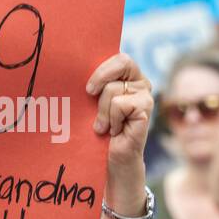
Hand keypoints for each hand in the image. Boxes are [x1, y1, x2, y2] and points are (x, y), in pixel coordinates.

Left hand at [86, 53, 151, 206]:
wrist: (111, 160)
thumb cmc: (100, 129)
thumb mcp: (94, 102)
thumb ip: (94, 85)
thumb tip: (73, 68)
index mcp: (129, 77)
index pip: (120, 58)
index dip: (102, 68)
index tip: (87, 88)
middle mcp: (141, 83)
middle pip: (122, 63)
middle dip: (101, 78)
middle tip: (90, 94)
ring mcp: (146, 96)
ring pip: (114, 89)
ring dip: (103, 111)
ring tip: (105, 126)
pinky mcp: (146, 109)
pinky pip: (120, 104)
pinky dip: (112, 120)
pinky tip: (115, 131)